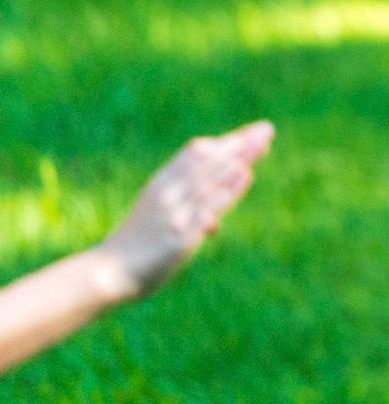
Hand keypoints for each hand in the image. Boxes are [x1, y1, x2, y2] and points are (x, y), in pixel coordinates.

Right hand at [98, 120, 273, 300]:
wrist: (107, 274)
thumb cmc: (135, 244)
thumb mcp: (157, 215)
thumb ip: (184, 208)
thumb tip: (215, 220)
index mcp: (160, 184)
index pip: (194, 155)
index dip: (224, 143)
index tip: (251, 133)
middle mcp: (168, 194)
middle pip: (208, 163)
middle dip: (239, 145)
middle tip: (267, 129)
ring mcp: (175, 215)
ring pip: (211, 181)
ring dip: (238, 161)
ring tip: (263, 144)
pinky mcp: (181, 238)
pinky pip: (209, 208)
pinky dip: (228, 190)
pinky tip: (246, 174)